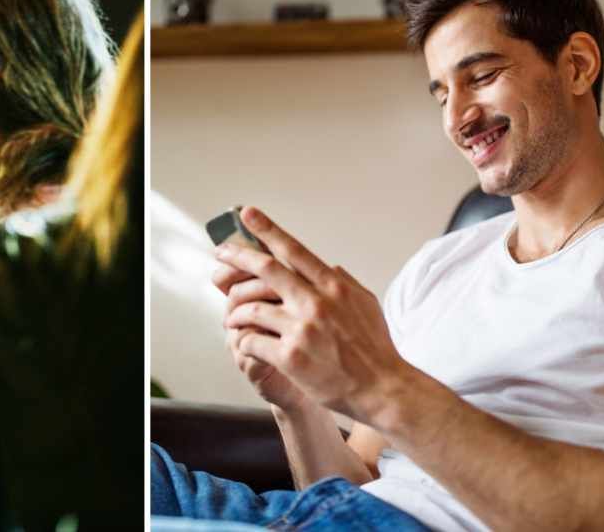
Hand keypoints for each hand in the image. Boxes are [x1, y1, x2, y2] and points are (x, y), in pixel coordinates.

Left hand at [218, 206, 412, 422]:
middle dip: (238, 256)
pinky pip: (252, 340)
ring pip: (252, 308)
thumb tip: (329, 266)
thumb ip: (343, 283)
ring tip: (230, 317)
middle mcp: (316, 302)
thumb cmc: (376, 349)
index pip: (293, 250)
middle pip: (266, 269)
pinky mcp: (290, 357)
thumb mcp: (366, 303)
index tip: (248, 215)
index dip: (267, 229)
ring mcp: (302, 329)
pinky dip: (244, 340)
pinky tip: (244, 343)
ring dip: (236, 311)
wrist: (382, 388)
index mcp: (333, 286)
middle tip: (221, 252)